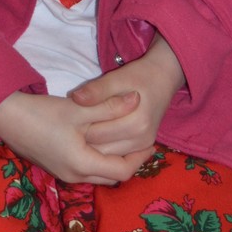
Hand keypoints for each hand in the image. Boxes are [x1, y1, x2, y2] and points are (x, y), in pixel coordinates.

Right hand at [0, 89, 154, 184]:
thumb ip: (110, 106)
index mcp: (83, 164)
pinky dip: (98, 159)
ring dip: (113, 161)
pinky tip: (98, 141)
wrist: (5, 116)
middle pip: (112, 177)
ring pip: (98, 174)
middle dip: (129, 161)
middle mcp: (74, 176)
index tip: (151, 142)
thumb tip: (138, 99)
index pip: (123, 171)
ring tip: (123, 141)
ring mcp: (63, 174)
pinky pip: (85, 170)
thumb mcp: (79, 108)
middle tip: (141, 143)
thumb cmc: (42, 112)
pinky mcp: (55, 167)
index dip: (140, 158)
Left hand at [68, 33, 184, 157]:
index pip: (96, 133)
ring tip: (80, 131)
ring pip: (108, 156)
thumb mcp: (116, 78)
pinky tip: (95, 137)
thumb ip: (96, 89)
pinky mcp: (143, 147)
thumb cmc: (138, 76)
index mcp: (136, 122)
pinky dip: (105, 148)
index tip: (68, 119)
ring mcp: (144, 146)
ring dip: (93, 146)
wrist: (162, 79)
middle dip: (84, 139)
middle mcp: (142, 139)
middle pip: (101, 148)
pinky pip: (118, 154)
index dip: (78, 127)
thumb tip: (74, 98)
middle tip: (71, 127)